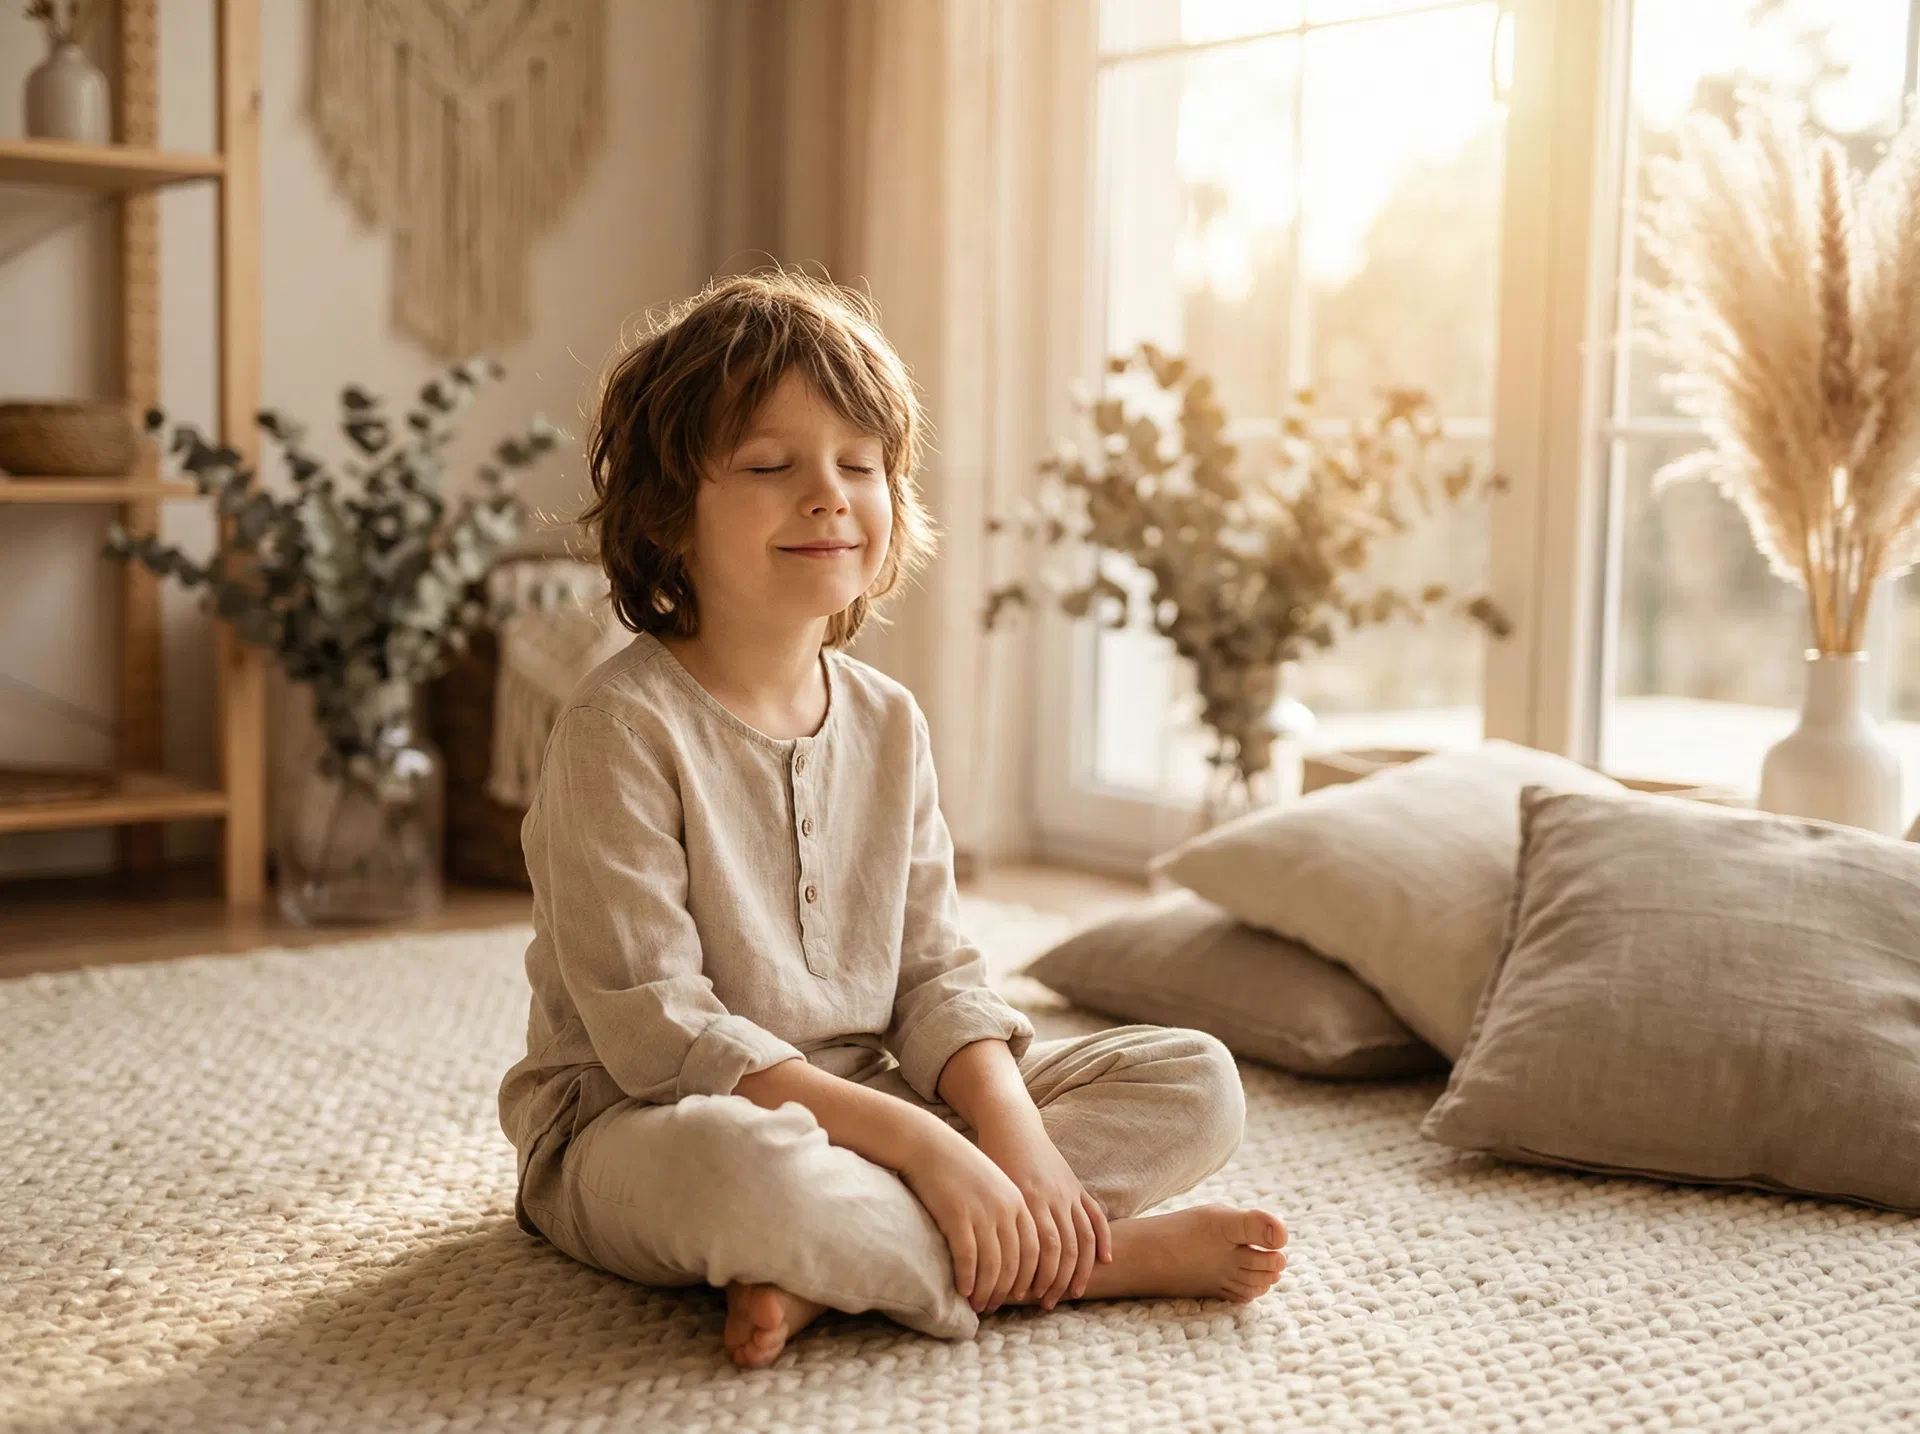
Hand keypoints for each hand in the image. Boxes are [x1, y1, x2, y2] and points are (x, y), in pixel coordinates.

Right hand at [896, 1118, 1037, 1313]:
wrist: (930, 1145)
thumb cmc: (960, 1168)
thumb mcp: (993, 1186)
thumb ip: (1006, 1214)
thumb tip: (1009, 1252)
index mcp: (1019, 1201)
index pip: (1035, 1250)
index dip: (1032, 1277)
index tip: (1024, 1295)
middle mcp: (1006, 1208)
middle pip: (1017, 1262)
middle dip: (1009, 1290)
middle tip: (997, 1307)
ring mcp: (982, 1212)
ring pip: (993, 1265)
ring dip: (988, 1291)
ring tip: (979, 1305)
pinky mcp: (957, 1216)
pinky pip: (968, 1258)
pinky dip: (968, 1279)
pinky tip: (963, 1291)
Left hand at [975, 1118, 1112, 1308]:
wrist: (1010, 1125)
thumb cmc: (991, 1160)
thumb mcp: (990, 1189)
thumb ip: (994, 1222)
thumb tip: (981, 1266)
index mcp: (1027, 1199)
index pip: (1039, 1248)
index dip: (1036, 1277)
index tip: (1026, 1298)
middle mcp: (1051, 1197)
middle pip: (1062, 1248)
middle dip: (1056, 1281)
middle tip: (1047, 1305)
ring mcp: (1068, 1192)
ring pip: (1082, 1237)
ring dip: (1080, 1269)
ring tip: (1075, 1293)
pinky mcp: (1077, 1186)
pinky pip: (1095, 1216)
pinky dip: (1104, 1239)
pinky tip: (1106, 1261)